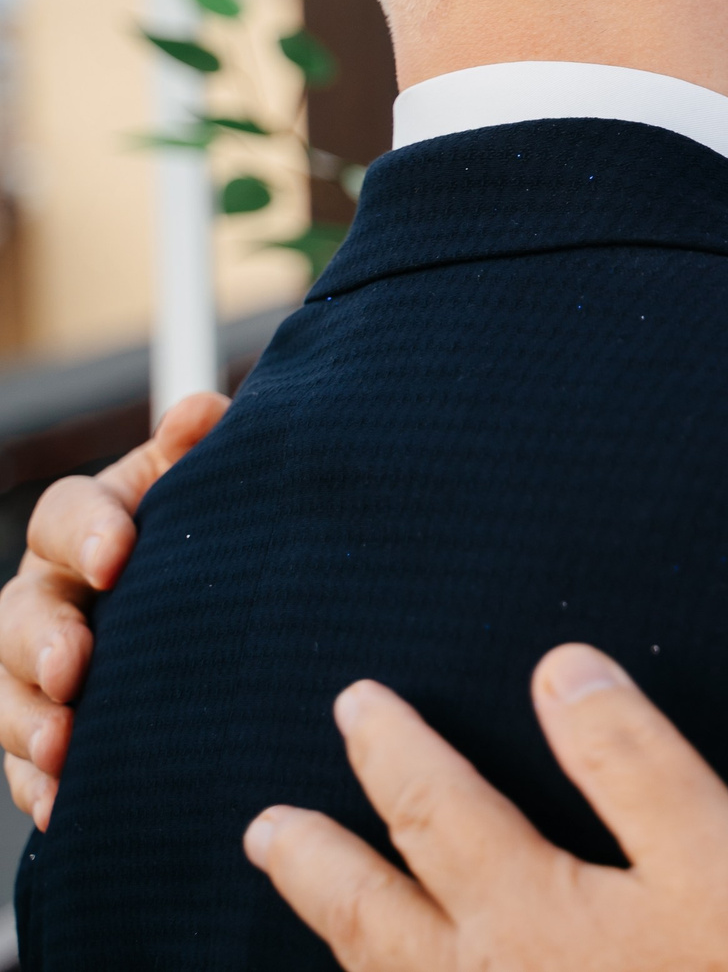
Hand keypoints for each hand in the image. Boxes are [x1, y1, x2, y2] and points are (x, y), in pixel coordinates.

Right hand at [0, 390, 228, 827]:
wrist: (217, 616)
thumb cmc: (208, 540)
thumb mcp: (204, 493)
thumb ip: (196, 455)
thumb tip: (200, 411)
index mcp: (89, 523)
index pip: (66, 514)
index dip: (88, 530)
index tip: (120, 552)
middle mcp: (49, 591)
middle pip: (20, 611)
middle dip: (43, 640)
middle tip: (76, 666)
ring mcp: (36, 664)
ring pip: (8, 690)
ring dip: (29, 721)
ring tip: (63, 747)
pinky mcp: (44, 728)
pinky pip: (25, 760)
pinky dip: (41, 783)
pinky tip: (65, 804)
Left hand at [245, 644, 727, 971]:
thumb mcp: (717, 860)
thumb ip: (634, 762)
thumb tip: (561, 672)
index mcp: (520, 909)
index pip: (433, 807)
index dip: (392, 748)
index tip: (358, 702)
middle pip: (365, 910)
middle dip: (316, 856)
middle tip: (268, 826)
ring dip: (333, 933)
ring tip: (308, 900)